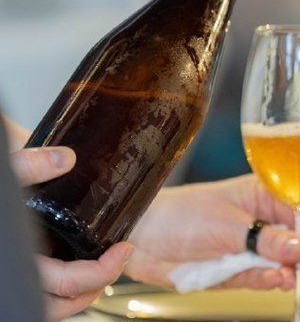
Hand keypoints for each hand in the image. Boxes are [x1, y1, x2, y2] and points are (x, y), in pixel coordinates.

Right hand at [10, 145, 131, 320]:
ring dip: (76, 294)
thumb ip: (26, 168)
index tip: (123, 249)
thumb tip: (65, 158)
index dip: (104, 271)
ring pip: (46, 310)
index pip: (68, 285)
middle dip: (95, 287)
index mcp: (11, 264)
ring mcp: (6, 286)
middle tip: (116, 260)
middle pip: (61, 307)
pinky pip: (32, 299)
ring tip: (97, 267)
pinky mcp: (7, 277)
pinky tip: (64, 261)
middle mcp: (9, 283)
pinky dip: (54, 289)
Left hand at [125, 175, 299, 290]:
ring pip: (286, 262)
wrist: (144, 241)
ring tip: (290, 278)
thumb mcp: (226, 225)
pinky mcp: (241, 270)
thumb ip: (265, 238)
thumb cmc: (179, 215)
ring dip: (291, 272)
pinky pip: (265, 277)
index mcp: (263, 195)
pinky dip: (271, 281)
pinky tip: (275, 280)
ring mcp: (253, 247)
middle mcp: (263, 221)